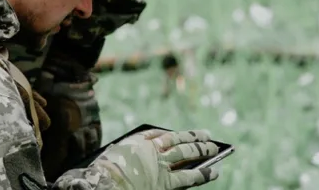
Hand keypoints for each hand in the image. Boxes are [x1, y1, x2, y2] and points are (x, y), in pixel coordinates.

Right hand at [89, 128, 220, 189]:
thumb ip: (128, 153)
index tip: (173, 134)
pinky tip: (215, 171)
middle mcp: (152, 149)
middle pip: (176, 139)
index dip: (166, 134)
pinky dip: (203, 174)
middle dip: (192, 137)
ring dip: (202, 149)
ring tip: (213, 147)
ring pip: (186, 152)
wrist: (104, 185)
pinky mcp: (166, 182)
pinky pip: (189, 177)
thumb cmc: (103, 174)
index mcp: (136, 140)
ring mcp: (161, 164)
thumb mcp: (113, 156)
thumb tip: (138, 156)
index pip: (154, 133)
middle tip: (205, 135)